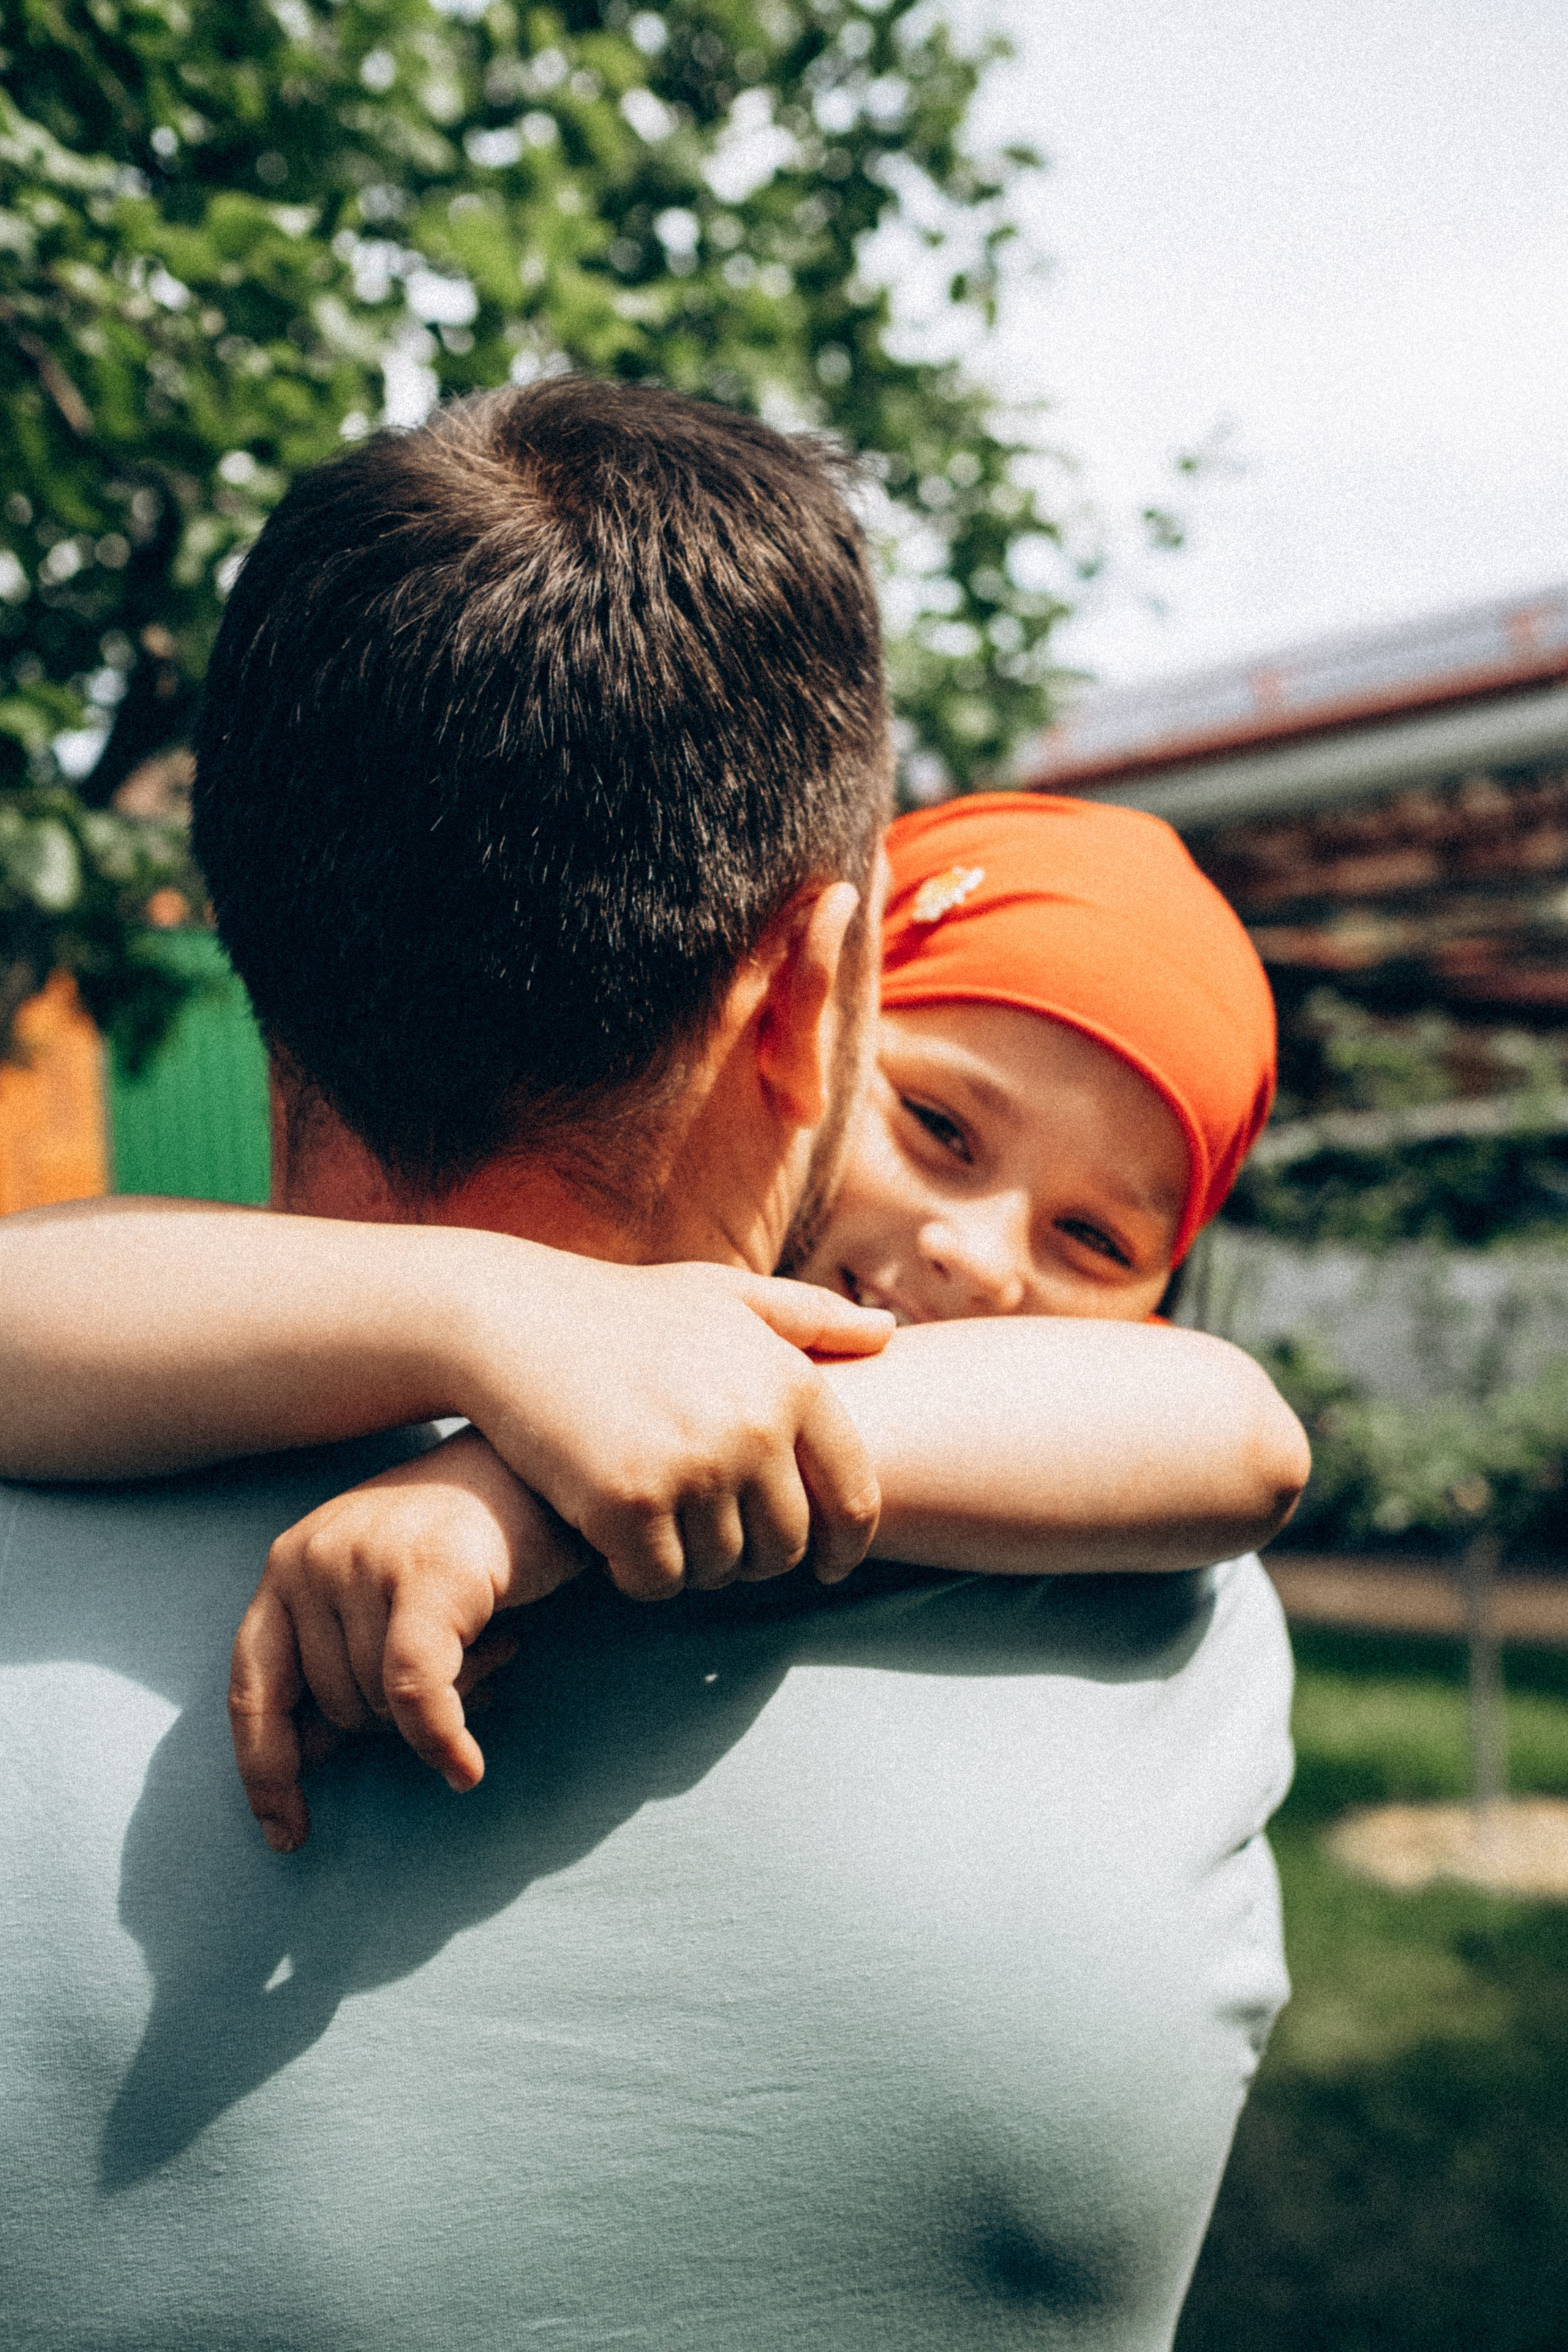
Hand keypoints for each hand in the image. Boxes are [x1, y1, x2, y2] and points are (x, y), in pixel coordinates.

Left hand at [229, 1428, 581, 1852]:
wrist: (547, 1468)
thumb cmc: (471, 1544)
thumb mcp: (383, 1598)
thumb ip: (340, 1664)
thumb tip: (308, 1757)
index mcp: (290, 1563)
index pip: (252, 1687)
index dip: (265, 1768)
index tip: (286, 1833)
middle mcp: (312, 1556)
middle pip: (336, 1711)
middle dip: (400, 1721)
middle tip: (463, 1668)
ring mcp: (364, 1560)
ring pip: (384, 1708)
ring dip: (446, 1704)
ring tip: (488, 1644)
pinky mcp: (426, 1574)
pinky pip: (416, 1694)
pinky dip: (441, 1741)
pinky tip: (466, 1768)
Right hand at [457, 1258, 890, 1600]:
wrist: (514, 1318)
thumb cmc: (624, 1309)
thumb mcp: (724, 1295)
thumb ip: (811, 1317)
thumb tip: (890, 1333)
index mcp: (790, 1381)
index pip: (854, 1497)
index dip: (846, 1546)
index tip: (827, 1567)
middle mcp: (753, 1427)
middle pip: (784, 1548)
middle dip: (752, 1558)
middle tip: (712, 1541)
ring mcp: (692, 1467)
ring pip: (720, 1570)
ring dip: (691, 1564)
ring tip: (658, 1526)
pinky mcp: (628, 1503)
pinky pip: (658, 1581)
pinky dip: (638, 1575)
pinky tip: (615, 1542)